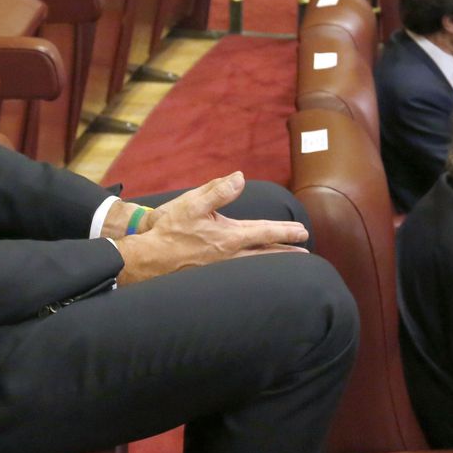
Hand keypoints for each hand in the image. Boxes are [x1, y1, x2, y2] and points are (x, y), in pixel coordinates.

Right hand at [114, 172, 308, 285]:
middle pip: (266, 253)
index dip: (285, 231)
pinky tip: (256, 271)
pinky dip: (255, 270)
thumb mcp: (192, 204)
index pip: (265, 232)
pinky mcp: (212, 275)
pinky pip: (242, 272)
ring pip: (256, 265)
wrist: (147, 259)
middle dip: (286, 251)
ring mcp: (222, 268)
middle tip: (305, 251)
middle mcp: (230, 255)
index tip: (302, 232)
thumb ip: (218, 190)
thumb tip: (239, 178)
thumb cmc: (168, 230)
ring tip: (287, 262)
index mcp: (229, 236)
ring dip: (273, 262)